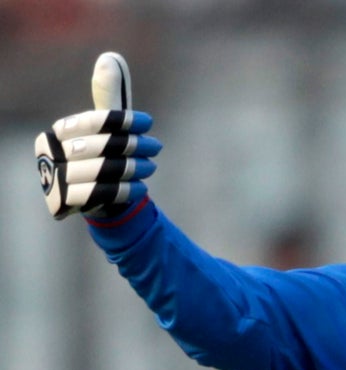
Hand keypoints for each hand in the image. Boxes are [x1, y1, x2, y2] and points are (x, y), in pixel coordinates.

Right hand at [34, 52, 161, 219]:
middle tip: (156, 147)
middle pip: (102, 146)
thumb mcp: (109, 124)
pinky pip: (103, 193)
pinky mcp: (67, 201)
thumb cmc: (106, 151)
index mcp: (62, 129)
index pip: (97, 121)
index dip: (124, 120)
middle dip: (135, 146)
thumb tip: (109, 57)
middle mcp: (54, 152)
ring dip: (134, 169)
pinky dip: (127, 189)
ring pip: (104, 171)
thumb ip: (110, 95)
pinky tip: (141, 186)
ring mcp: (58, 178)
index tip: (148, 121)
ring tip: (150, 167)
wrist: (100, 196)